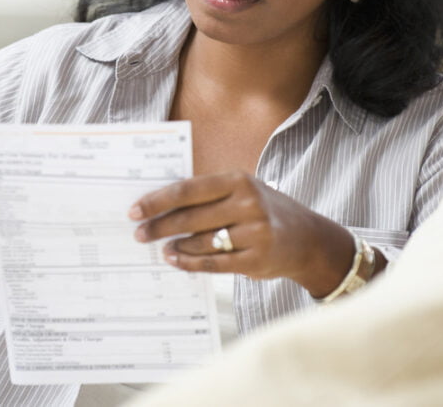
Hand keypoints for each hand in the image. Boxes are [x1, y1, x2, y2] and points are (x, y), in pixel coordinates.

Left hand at [128, 172, 353, 288]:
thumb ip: (208, 196)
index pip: (188, 189)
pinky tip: (176, 260)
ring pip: (200, 242)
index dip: (157, 201)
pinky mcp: (256, 259)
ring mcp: (254, 232)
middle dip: (159, 226)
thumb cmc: (263, 211)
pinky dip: (190, 263)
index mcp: (238, 180)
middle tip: (139, 234)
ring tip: (159, 248)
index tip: (135, 210)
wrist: (308, 239)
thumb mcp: (242, 192)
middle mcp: (247, 204)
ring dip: (175, 246)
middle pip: (190, 217)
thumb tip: (160, 206)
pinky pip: (213, 263)